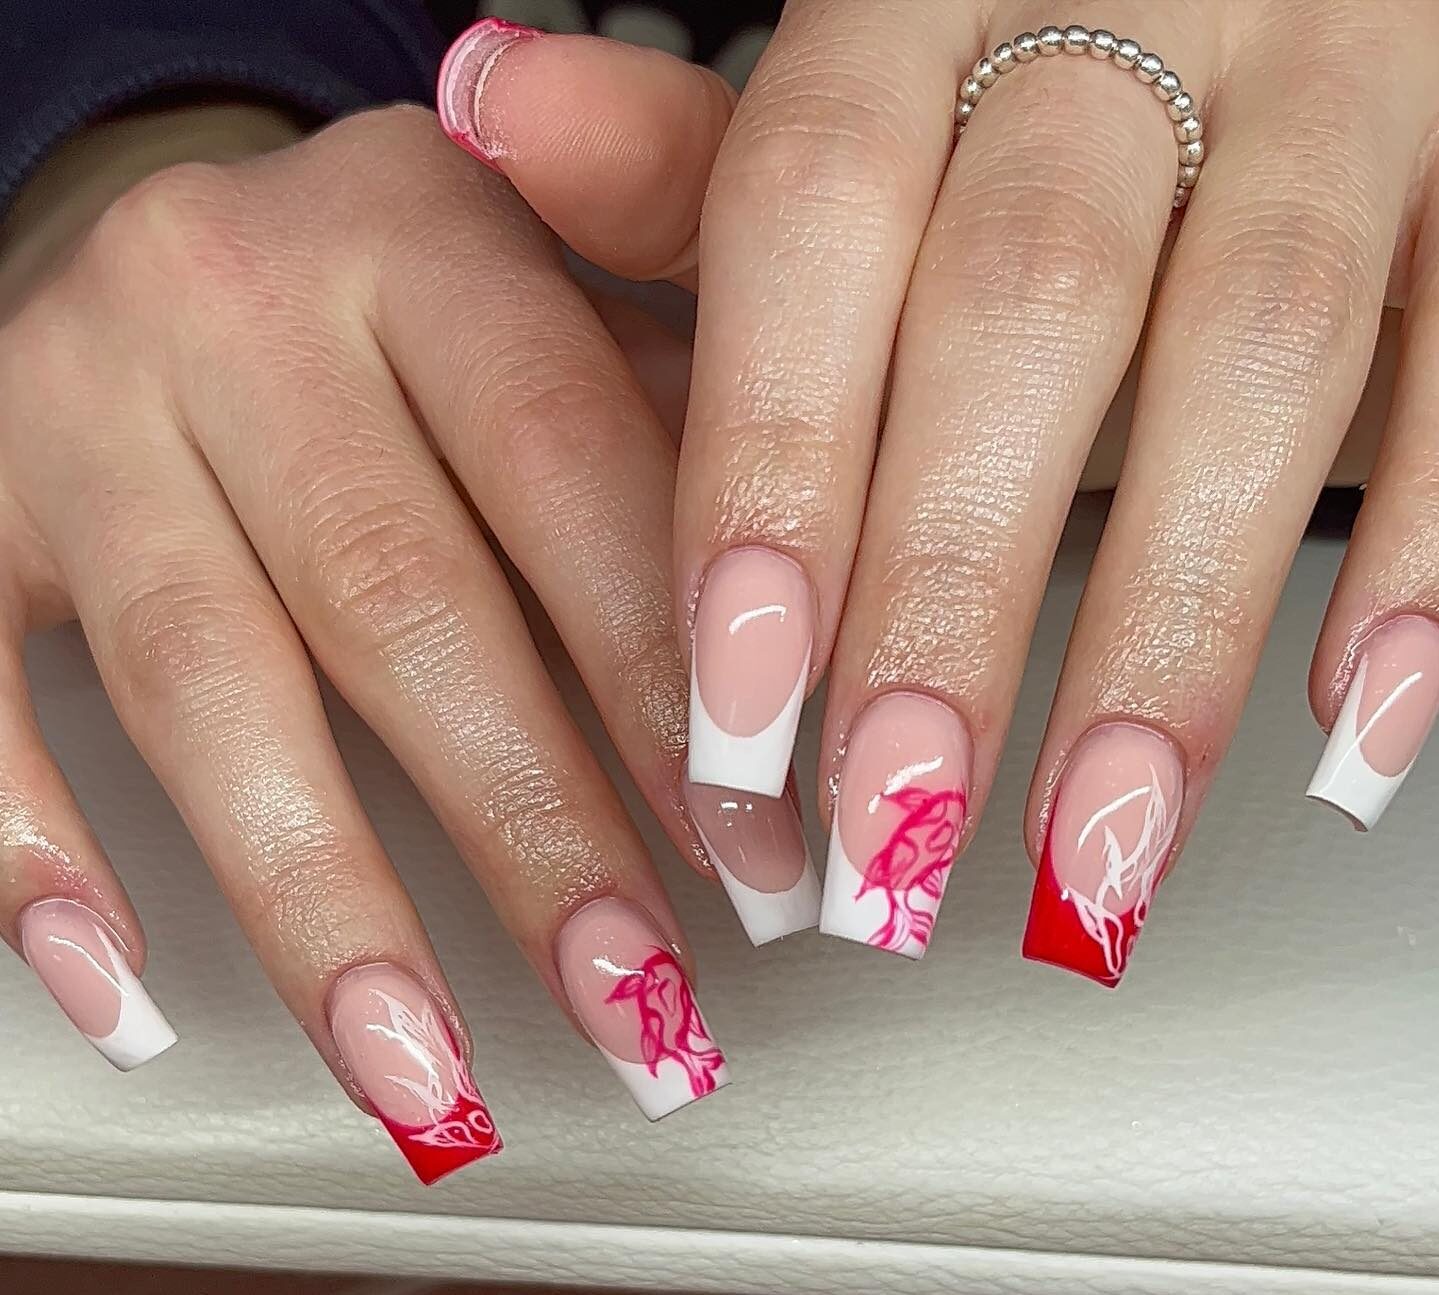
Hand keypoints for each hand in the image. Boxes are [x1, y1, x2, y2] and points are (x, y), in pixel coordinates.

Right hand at [0, 34, 747, 1181]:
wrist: (188, 242)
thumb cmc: (408, 300)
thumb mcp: (558, 300)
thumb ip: (673, 431)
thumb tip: (802, 675)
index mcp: (433, 234)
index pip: (572, 465)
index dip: (665, 679)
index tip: (754, 858)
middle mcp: (243, 293)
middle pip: (401, 598)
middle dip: (532, 832)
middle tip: (636, 1004)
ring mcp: (84, 394)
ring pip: (210, 679)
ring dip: (329, 906)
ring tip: (429, 1073)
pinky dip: (40, 857)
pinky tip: (127, 996)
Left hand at [506, 2, 1436, 980]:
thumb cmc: (1004, 75)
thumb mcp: (841, 105)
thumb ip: (692, 160)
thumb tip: (499, 107)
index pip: (812, 211)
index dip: (771, 464)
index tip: (736, 708)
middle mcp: (1127, 14)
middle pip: (1025, 307)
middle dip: (951, 591)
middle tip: (892, 825)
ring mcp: (1329, 83)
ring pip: (1262, 348)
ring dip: (1171, 628)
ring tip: (1094, 852)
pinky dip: (1424, 549)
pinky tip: (1354, 718)